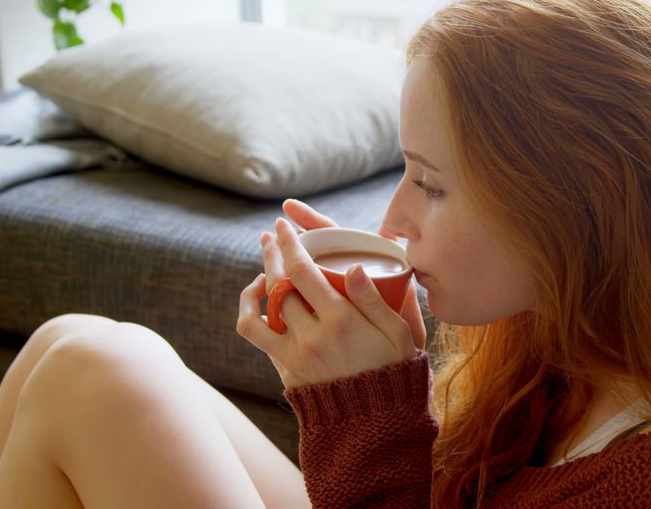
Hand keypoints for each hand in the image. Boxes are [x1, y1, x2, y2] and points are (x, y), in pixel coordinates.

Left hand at [236, 201, 423, 388]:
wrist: (375, 423)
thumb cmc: (393, 370)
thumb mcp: (398, 333)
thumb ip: (374, 299)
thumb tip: (353, 266)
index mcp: (341, 320)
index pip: (302, 271)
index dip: (289, 244)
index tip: (284, 227)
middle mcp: (312, 336)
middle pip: (276, 285)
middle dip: (270, 255)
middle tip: (270, 237)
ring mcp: (295, 356)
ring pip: (257, 313)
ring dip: (253, 288)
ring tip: (260, 275)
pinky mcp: (286, 372)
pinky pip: (259, 339)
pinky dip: (253, 316)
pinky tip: (262, 306)